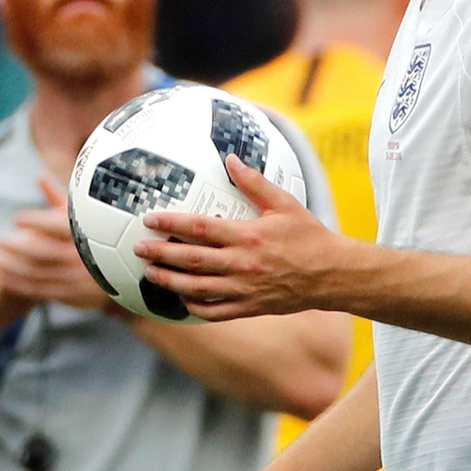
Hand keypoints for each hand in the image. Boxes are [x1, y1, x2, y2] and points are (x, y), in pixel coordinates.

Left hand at [0, 175, 112, 310]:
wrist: (132, 273)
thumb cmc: (106, 236)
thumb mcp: (88, 216)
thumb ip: (60, 198)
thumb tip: (38, 176)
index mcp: (91, 234)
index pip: (58, 225)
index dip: (35, 221)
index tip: (16, 218)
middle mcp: (85, 257)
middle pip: (42, 251)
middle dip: (16, 246)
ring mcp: (79, 278)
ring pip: (38, 272)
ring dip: (13, 267)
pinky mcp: (74, 296)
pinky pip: (40, 290)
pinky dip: (18, 284)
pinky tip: (3, 276)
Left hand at [134, 155, 346, 319]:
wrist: (332, 275)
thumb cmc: (309, 236)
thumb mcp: (284, 203)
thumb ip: (254, 182)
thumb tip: (230, 159)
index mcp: (248, 236)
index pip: (200, 228)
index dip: (171, 224)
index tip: (150, 219)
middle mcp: (242, 264)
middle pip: (190, 260)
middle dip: (160, 254)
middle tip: (138, 248)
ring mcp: (244, 289)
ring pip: (196, 288)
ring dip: (169, 281)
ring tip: (150, 274)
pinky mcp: (249, 307)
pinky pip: (214, 311)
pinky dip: (194, 306)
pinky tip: (183, 298)